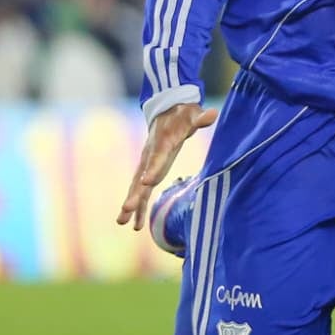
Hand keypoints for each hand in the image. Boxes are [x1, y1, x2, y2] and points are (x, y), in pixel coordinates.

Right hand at [115, 103, 217, 230]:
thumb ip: (201, 118)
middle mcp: (150, 155)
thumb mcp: (193, 114)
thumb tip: (212, 114)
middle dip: (134, 193)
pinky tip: (134, 224)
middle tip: (126, 208)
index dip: (152, 169)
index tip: (145, 182)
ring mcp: (148, 164)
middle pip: (140, 176)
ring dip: (131, 203)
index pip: (157, 157)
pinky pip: (142, 190)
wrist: (167, 110)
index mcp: (162, 143)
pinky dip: (138, 206)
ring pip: (136, 186)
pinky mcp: (149, 170)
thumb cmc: (183, 115)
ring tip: (122, 221)